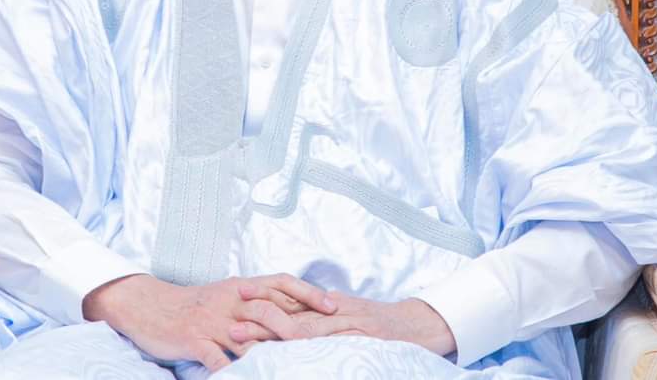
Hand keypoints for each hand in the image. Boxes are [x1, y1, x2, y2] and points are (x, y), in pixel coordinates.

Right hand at [82, 273, 336, 371]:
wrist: (149, 305)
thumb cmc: (194, 304)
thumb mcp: (227, 295)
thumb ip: (256, 301)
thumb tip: (293, 311)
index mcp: (241, 288)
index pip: (280, 283)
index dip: (308, 292)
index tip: (334, 306)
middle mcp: (231, 301)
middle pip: (270, 308)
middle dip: (297, 325)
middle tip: (323, 339)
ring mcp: (213, 321)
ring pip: (247, 335)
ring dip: (270, 351)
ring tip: (293, 366)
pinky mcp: (194, 339)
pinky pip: (215, 358)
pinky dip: (229, 371)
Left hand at [230, 292, 456, 356]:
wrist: (422, 325)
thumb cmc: (384, 322)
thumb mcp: (351, 311)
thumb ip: (326, 312)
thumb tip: (299, 315)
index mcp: (332, 305)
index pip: (294, 299)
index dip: (266, 297)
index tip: (239, 295)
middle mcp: (338, 313)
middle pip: (294, 316)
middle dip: (262, 321)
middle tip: (234, 327)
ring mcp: (351, 328)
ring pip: (309, 332)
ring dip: (276, 338)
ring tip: (250, 344)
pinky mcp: (364, 343)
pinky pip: (334, 348)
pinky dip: (313, 353)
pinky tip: (293, 360)